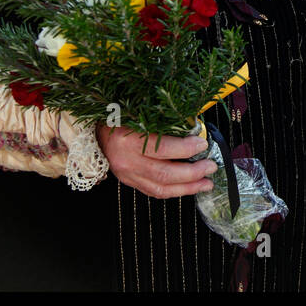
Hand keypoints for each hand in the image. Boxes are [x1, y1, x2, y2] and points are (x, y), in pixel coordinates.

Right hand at [96, 123, 218, 198]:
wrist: (95, 131)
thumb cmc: (120, 117)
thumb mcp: (139, 113)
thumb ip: (164, 121)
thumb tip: (194, 128)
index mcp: (128, 139)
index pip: (161, 148)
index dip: (185, 148)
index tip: (202, 143)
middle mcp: (126, 160)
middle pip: (164, 174)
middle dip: (192, 173)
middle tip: (210, 166)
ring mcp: (126, 174)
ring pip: (161, 188)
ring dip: (188, 187)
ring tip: (206, 183)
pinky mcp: (129, 182)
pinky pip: (154, 191)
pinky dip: (174, 191)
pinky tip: (189, 187)